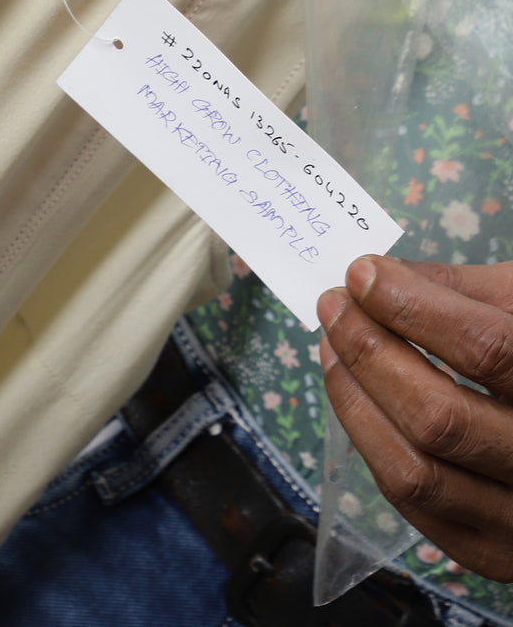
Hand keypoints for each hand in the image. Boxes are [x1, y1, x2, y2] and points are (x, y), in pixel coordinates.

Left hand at [317, 255, 512, 581]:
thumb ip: (459, 289)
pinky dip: (370, 442)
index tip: (361, 273)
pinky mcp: (493, 552)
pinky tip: (355, 396)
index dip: (414, 307)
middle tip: (334, 306)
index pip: (486, 349)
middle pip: (438, 417)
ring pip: (414, 471)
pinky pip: (413, 503)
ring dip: (355, 400)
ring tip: (332, 346)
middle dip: (369, 352)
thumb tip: (376, 278)